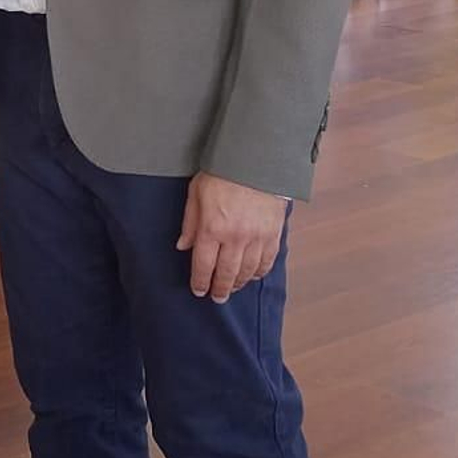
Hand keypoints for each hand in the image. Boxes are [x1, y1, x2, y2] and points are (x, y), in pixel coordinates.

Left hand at [177, 172, 286, 301]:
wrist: (256, 159)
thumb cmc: (222, 173)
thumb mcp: (196, 194)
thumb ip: (190, 223)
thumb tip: (183, 246)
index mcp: (212, 228)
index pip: (203, 265)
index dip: (200, 282)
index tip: (198, 290)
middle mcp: (235, 237)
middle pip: (226, 274)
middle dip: (220, 289)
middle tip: (216, 297)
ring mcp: (257, 237)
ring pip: (248, 271)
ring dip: (239, 283)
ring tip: (233, 288)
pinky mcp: (273, 233)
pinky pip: (267, 261)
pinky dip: (260, 272)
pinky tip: (253, 275)